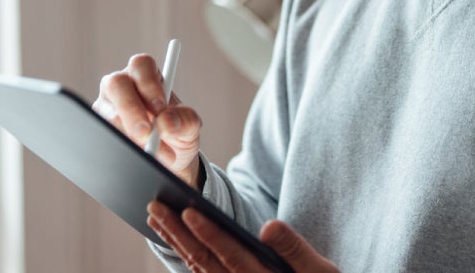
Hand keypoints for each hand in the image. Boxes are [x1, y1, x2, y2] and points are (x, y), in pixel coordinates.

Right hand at [94, 54, 202, 187]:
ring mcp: (107, 107)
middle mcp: (122, 86)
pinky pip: (102, 135)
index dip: (148, 83)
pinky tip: (136, 156)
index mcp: (146, 76)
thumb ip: (184, 120)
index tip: (160, 107)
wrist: (169, 160)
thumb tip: (166, 122)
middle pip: (116, 84)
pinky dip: (120, 148)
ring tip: (154, 153)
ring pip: (107, 113)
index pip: (141, 65)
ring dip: (130, 136)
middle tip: (147, 134)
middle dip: (131, 109)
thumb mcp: (190, 126)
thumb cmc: (177, 132)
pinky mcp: (100, 129)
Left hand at [147, 201, 339, 272]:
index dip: (209, 234)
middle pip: (203, 263)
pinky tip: (176, 241)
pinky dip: (186, 258)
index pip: (230, 256)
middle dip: (178, 233)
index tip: (189, 212)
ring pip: (198, 270)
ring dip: (176, 243)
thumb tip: (269, 226)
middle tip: (155, 207)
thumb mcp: (319, 271)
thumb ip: (294, 249)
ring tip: (157, 219)